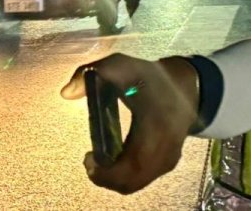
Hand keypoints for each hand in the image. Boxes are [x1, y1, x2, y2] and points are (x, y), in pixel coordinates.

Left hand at [61, 54, 199, 194]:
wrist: (184, 88)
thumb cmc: (150, 78)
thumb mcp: (121, 66)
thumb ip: (90, 73)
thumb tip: (66, 93)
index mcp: (157, 127)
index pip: (133, 164)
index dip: (107, 171)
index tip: (88, 157)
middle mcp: (166, 149)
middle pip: (132, 181)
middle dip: (105, 177)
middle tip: (89, 160)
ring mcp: (169, 159)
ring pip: (136, 183)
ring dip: (113, 177)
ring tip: (98, 160)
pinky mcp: (167, 163)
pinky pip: (142, 178)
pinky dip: (124, 174)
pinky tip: (113, 159)